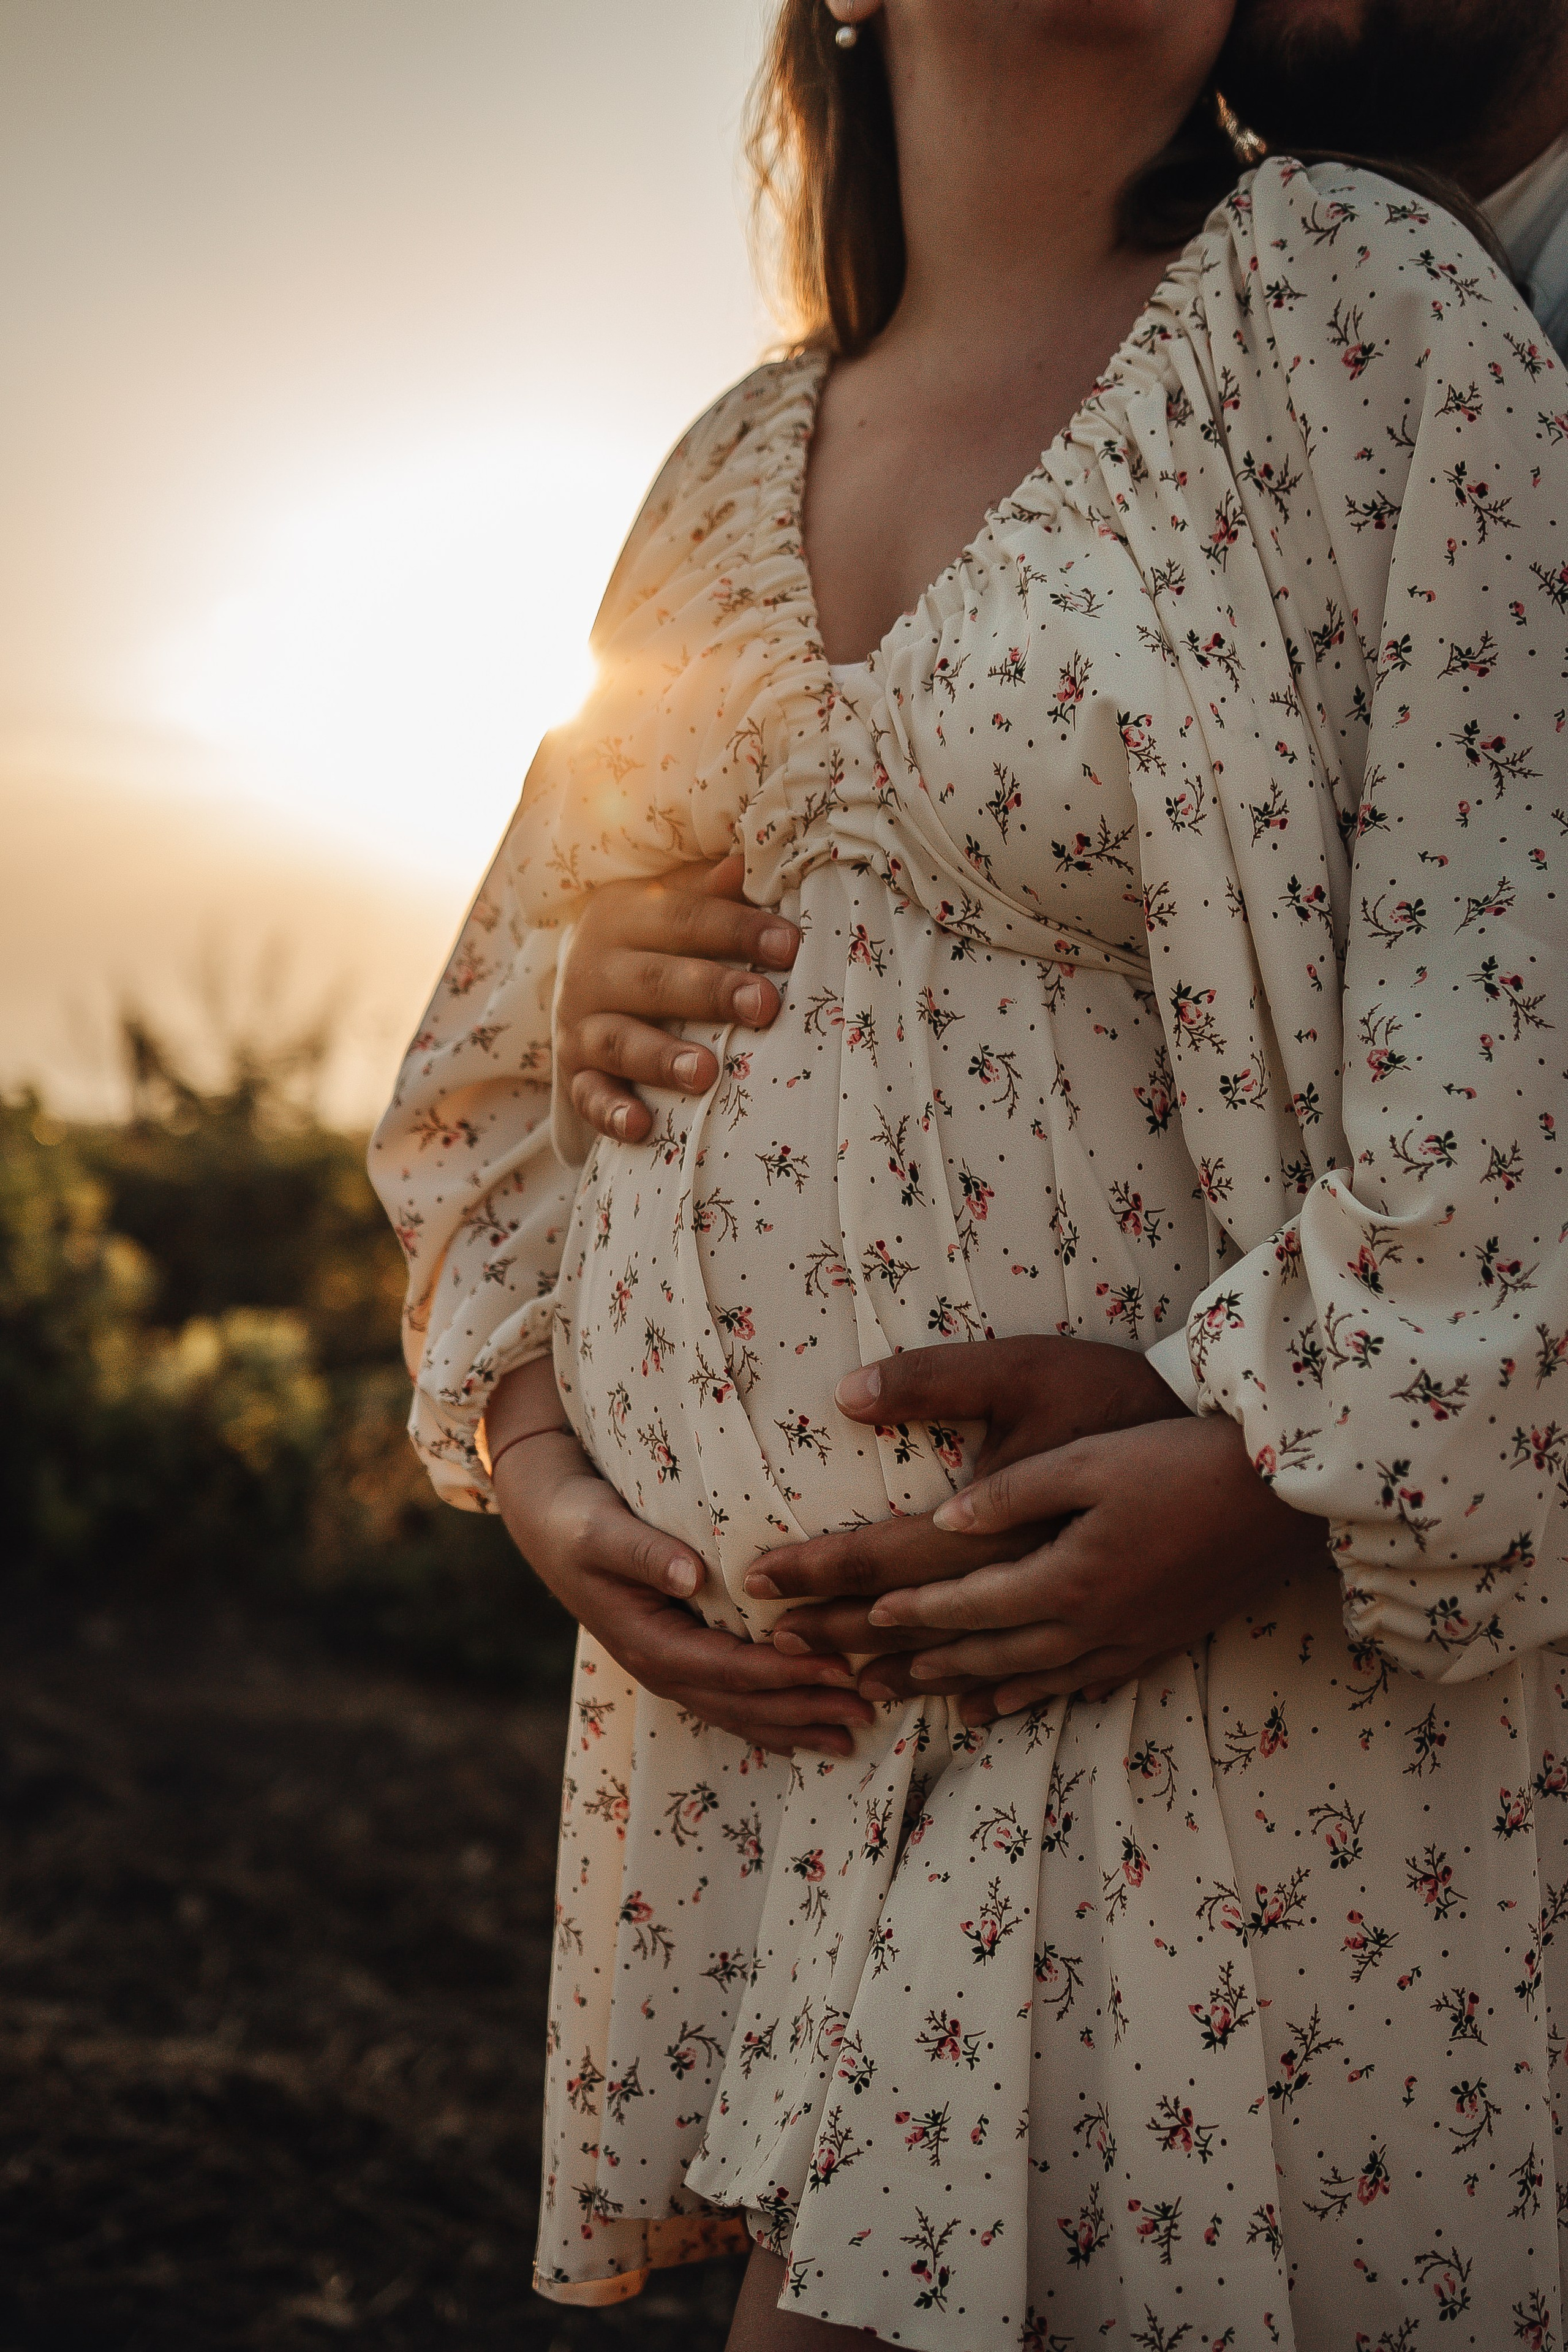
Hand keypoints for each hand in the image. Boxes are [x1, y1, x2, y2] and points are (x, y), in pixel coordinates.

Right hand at [487, 1364, 871, 1757]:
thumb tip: (691, 1577)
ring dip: (795, 1724)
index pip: (728, 1669)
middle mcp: (661, 1667)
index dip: (784, 1674)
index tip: (837, 1669)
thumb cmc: (578, 1522)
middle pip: (742, 1703)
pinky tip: (806, 1729)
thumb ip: (645, 1554)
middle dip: (803, 1710)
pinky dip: (770, 1718)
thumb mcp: (603, 1531)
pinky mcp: (679, 1659)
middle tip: (865, 1712)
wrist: (548, 1526)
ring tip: (852, 1734)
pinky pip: (730, 1701)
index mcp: (648, 1642)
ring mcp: (669, 1669)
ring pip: (739, 1712)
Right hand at [555, 852, 799, 1143]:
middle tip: (764, 1006)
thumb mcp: (671, 903)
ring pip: (620, 1041)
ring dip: (661, 1058)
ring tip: (705, 1074)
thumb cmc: (652, 938)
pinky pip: (588, 1096)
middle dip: (711, 992)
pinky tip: (642, 1126)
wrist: (581, 978)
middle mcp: (594, 968)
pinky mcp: (575, 1073)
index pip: (683, 917)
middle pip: (654, 980)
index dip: (737, 929)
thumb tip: (747, 861)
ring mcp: (580, 1024)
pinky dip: (611, 1113)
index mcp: (623, 915)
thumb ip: (710, 890)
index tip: (789, 945)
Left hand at [868, 1413, 1329, 1721]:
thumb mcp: (1088, 1460)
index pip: (971, 1604)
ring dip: (977, 1689)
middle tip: (871, 1675)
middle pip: (993, 1654)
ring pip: (1036, 1677)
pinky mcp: (1161, 1640)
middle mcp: (1094, 1623)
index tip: (869, 1616)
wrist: (1279, 1494)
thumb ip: (1012, 1493)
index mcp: (1068, 1577)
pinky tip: (1021, 1702)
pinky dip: (1043, 1696)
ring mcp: (1130, 1639)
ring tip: (931, 1700)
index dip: (915, 1612)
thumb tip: (945, 1519)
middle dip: (927, 1664)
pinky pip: (1088, 1681)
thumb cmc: (1180, 1460)